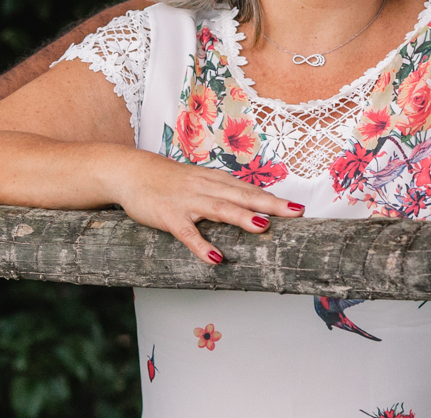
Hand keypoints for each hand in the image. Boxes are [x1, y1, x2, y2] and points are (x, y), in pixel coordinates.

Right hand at [110, 150, 304, 264]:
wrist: (132, 171)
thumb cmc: (169, 180)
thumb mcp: (200, 182)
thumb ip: (223, 193)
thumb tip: (251, 207)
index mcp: (216, 180)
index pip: (250, 191)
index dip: (274, 199)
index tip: (298, 209)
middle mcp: (206, 187)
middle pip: (243, 196)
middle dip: (270, 204)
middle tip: (295, 212)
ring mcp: (188, 201)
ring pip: (219, 208)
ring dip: (241, 217)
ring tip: (263, 227)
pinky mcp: (169, 216)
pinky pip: (187, 233)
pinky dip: (201, 245)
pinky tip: (215, 258)